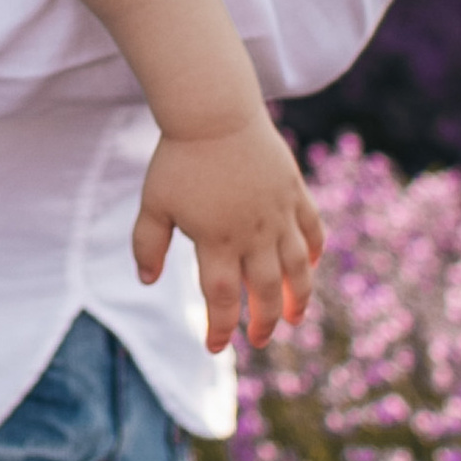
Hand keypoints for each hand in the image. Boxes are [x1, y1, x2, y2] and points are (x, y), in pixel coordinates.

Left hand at [132, 118, 325, 352]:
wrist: (214, 112)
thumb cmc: (178, 158)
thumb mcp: (153, 203)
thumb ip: (147, 245)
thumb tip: (146, 280)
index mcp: (216, 240)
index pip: (222, 300)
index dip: (220, 329)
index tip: (215, 347)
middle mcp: (253, 233)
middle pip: (265, 292)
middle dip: (264, 323)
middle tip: (259, 340)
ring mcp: (279, 213)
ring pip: (297, 268)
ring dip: (298, 298)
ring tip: (295, 318)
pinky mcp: (295, 192)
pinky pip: (312, 229)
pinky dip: (313, 251)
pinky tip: (309, 265)